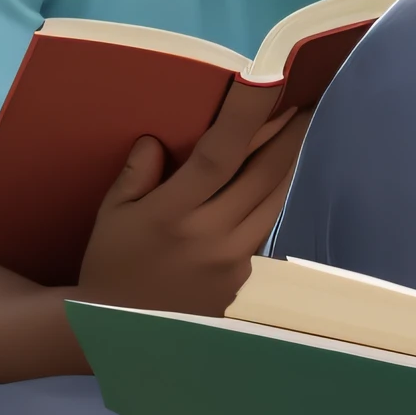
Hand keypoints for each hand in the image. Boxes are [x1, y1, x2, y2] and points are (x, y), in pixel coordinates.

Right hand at [73, 76, 304, 318]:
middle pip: (263, 172)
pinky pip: (268, 225)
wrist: (123, 333)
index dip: (248, 115)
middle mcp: (210, 234)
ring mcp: (234, 258)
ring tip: (299, 130)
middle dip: (288, 133)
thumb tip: (157, 138)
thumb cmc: (112, 265)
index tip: (268, 81)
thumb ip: (137, 175)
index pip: (219, 155)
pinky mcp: (246, 277)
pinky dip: (276, 196)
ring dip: (290, 162)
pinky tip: (279, 177)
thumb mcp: (111, 217)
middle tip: (304, 101)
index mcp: (171, 215)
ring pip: (276, 198)